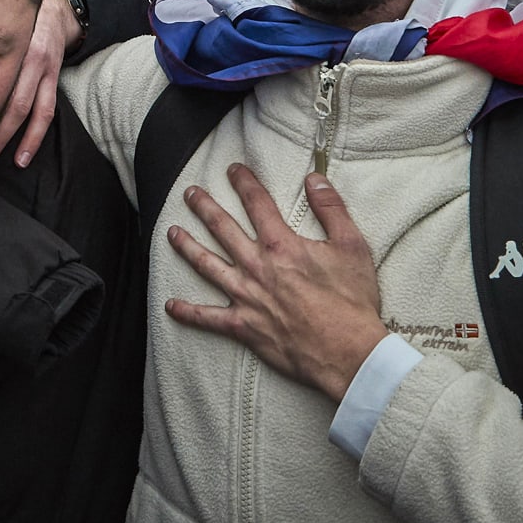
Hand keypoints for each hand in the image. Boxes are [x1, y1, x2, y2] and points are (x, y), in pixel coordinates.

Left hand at [0, 0, 70, 170]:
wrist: (54, 8)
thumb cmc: (13, 23)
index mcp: (9, 48)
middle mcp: (29, 59)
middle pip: (14, 106)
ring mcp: (46, 69)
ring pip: (34, 112)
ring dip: (21, 142)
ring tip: (8, 163)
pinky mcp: (56, 76)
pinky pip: (48, 111)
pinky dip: (35, 135)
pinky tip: (24, 153)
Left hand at [165, 166, 389, 401]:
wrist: (347, 352)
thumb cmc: (352, 302)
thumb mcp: (352, 247)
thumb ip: (332, 209)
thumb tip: (315, 179)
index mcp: (281, 246)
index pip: (257, 203)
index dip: (244, 183)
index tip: (233, 170)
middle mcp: (257, 267)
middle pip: (222, 229)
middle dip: (204, 207)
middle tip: (190, 194)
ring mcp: (246, 297)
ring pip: (207, 266)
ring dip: (187, 247)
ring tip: (171, 233)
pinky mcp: (243, 327)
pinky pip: (208, 319)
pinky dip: (187, 313)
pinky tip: (170, 306)